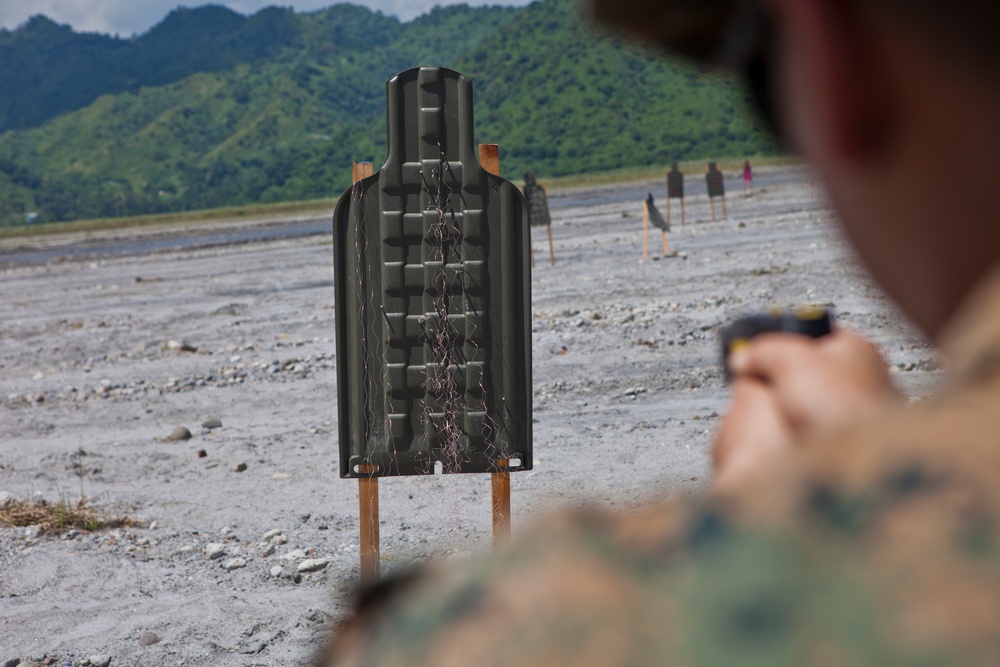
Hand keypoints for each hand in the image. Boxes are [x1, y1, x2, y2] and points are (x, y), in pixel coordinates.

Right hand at [712, 328, 898, 489]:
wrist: (862, 455)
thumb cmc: (840, 403)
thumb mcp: (788, 359)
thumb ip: (762, 351)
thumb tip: (742, 357)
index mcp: (856, 346)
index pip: (816, 333)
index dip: (786, 340)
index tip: (764, 351)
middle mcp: (865, 376)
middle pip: (812, 369)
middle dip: (785, 378)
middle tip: (768, 385)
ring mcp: (860, 409)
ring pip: (813, 402)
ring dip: (792, 408)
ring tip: (781, 414)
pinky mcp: (852, 440)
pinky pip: (816, 430)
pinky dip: (801, 431)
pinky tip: (794, 434)